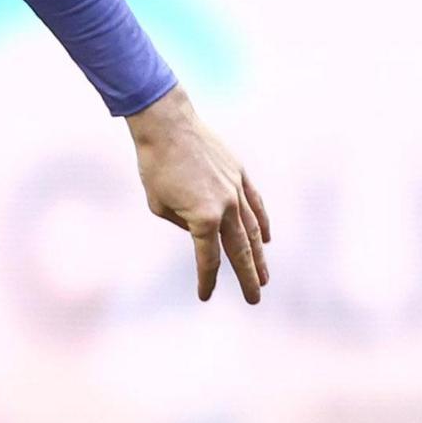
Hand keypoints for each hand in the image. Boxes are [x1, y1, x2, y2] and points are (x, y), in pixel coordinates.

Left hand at [127, 85, 270, 303]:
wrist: (167, 123)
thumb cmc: (155, 165)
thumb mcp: (159, 205)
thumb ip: (182, 223)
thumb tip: (200, 230)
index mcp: (203, 219)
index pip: (209, 259)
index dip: (207, 280)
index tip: (204, 296)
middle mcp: (226, 207)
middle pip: (240, 251)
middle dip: (247, 278)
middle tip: (255, 299)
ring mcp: (236, 190)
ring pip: (252, 231)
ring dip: (259, 256)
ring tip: (264, 277)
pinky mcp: (240, 174)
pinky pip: (256, 205)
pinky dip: (262, 223)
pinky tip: (266, 238)